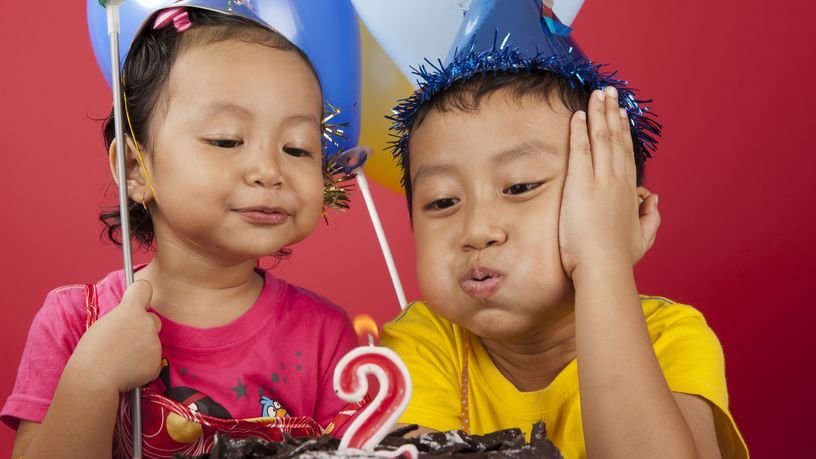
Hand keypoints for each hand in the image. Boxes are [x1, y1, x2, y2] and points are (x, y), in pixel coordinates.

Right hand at [68, 280, 162, 392]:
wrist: (94, 379)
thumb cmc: (91, 353)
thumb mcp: (102, 325)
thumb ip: (121, 317)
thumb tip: (129, 318)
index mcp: (129, 310)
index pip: (144, 288)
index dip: (141, 293)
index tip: (138, 298)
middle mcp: (146, 323)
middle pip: (152, 319)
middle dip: (143, 327)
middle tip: (125, 340)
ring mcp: (154, 342)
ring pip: (153, 340)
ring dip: (143, 347)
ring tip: (123, 358)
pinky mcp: (157, 361)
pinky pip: (153, 359)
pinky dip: (145, 364)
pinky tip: (129, 370)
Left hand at [559, 87, 660, 277]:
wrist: (604, 267)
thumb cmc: (619, 258)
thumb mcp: (643, 237)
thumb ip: (650, 216)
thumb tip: (653, 199)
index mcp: (629, 191)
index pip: (626, 154)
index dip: (623, 132)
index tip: (621, 115)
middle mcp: (617, 180)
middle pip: (615, 139)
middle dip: (612, 113)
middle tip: (609, 93)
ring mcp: (600, 180)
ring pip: (601, 138)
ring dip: (599, 114)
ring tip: (597, 94)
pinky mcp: (581, 184)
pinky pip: (581, 150)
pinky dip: (580, 131)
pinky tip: (578, 115)